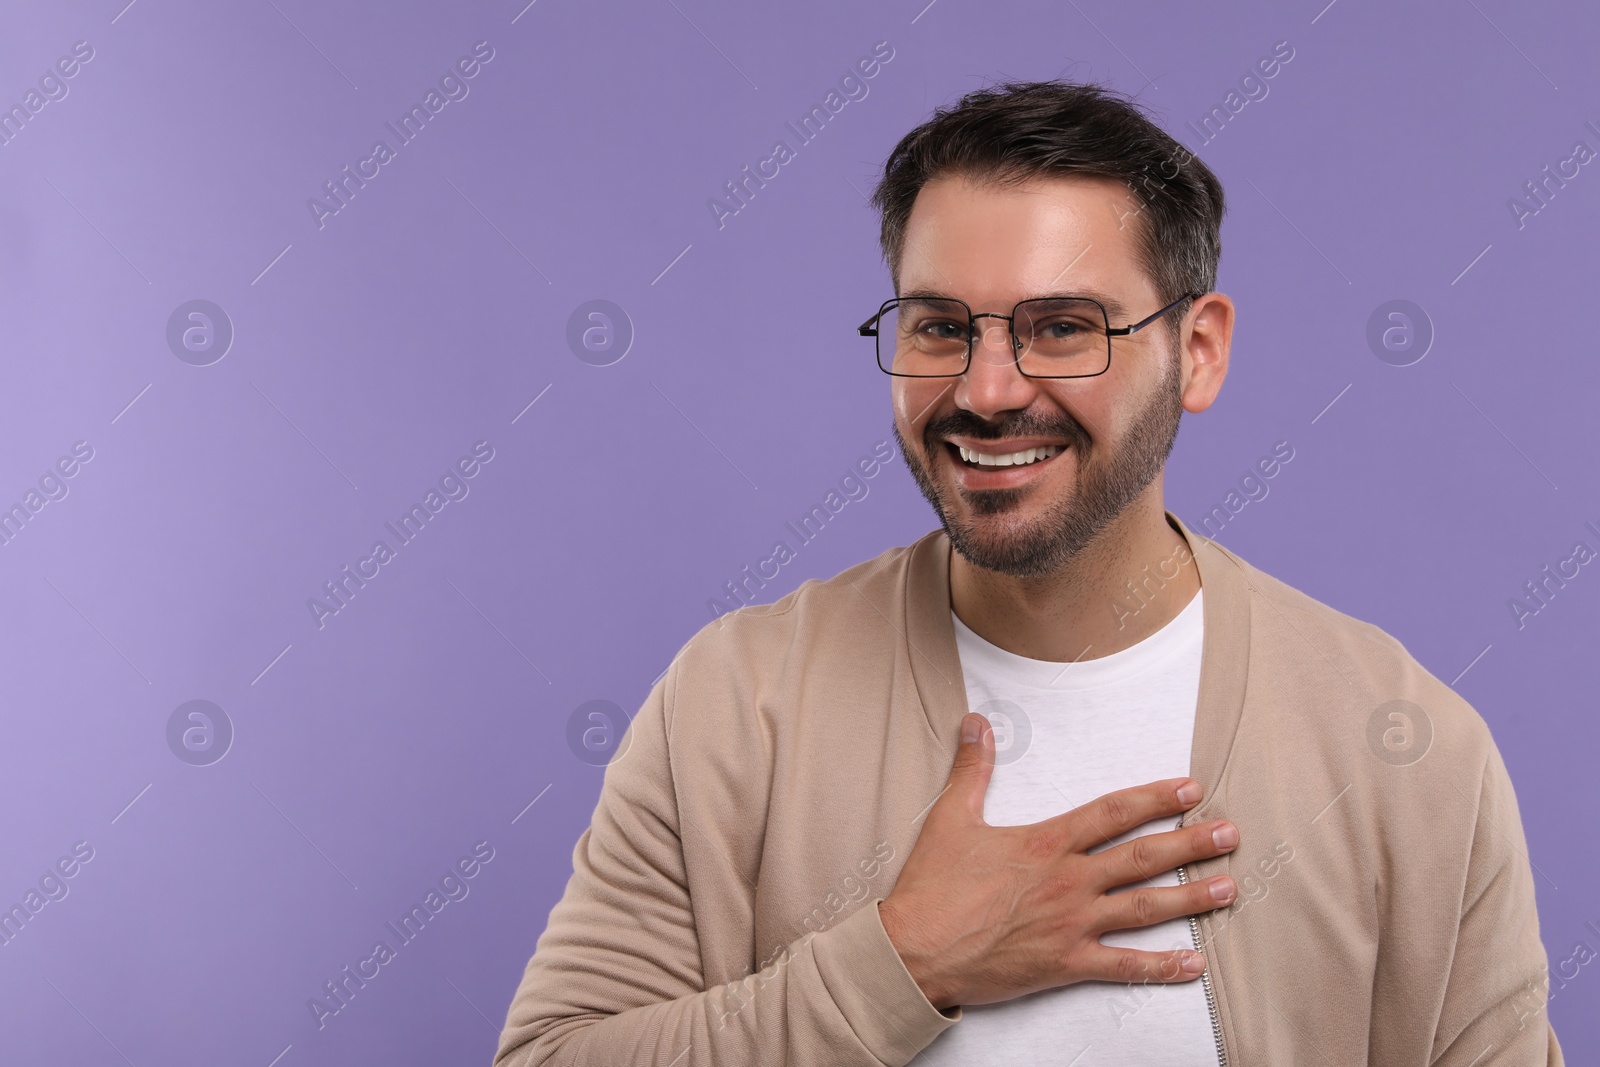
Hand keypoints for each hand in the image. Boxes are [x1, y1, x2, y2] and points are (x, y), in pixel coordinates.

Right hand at [879, 711, 1239, 1009]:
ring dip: (1190, 898)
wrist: (915, 950)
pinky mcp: (1066, 965)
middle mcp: (1068, 881)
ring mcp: (1071, 925)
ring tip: (1227, 887)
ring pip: (1144, 908)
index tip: (1189, 790)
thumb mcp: (950, 818)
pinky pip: (1124, 967)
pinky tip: (1194, 964)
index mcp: (1046, 843)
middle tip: (1230, 834)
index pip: (1113, 813)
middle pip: (1142, 857)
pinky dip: (1162, 967)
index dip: (1155, 799)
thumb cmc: (932, 887)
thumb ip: (973, 769)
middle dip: (1191, 843)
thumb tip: (976, 722)